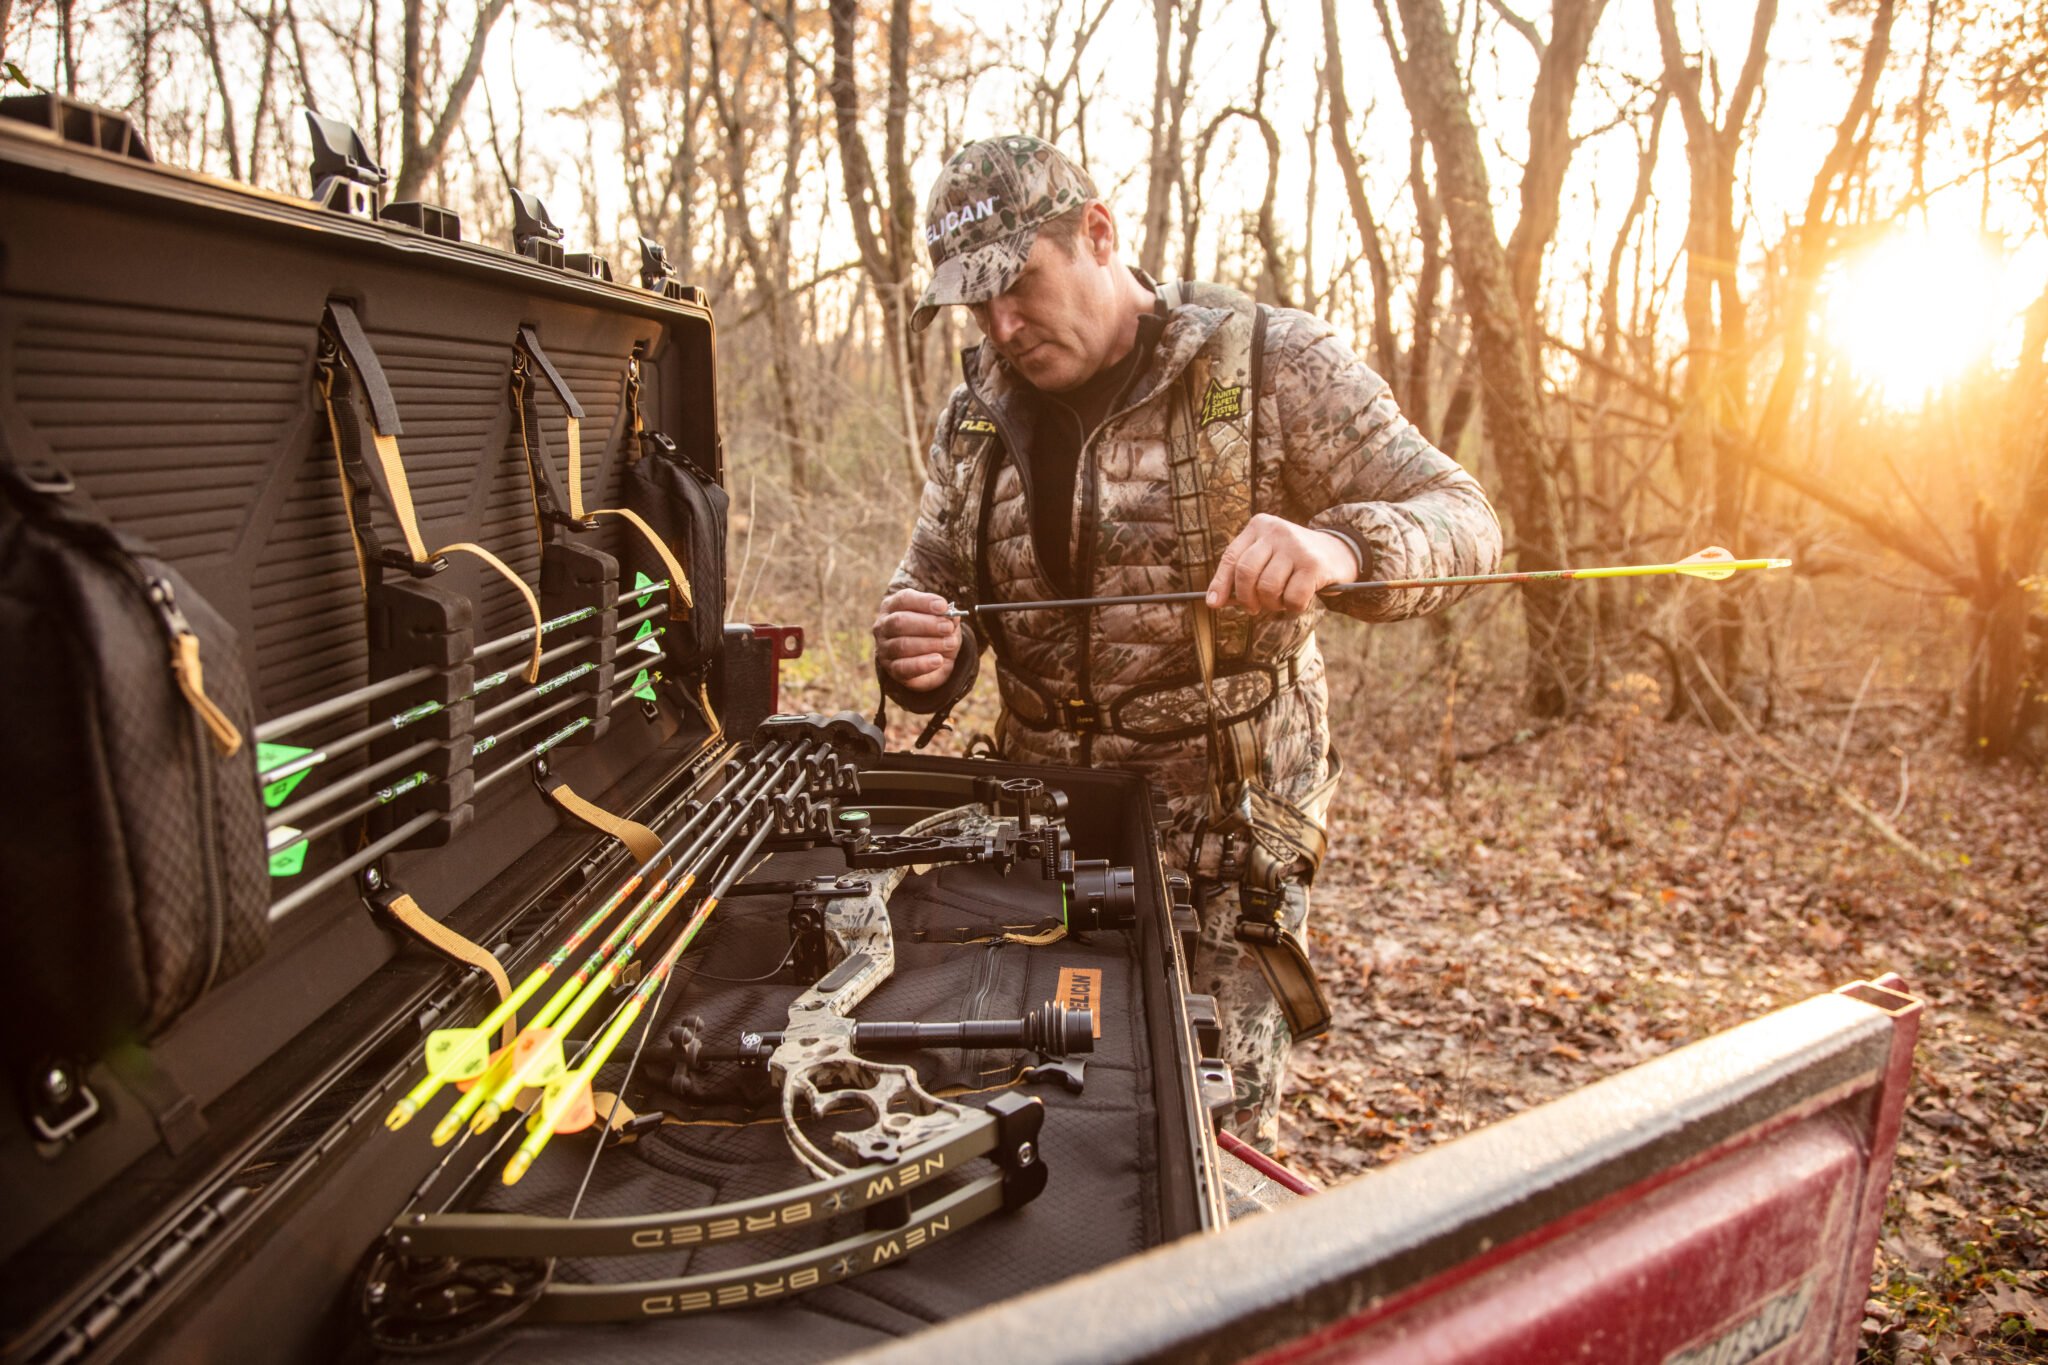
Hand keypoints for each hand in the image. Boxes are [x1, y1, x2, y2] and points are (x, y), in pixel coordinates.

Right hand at [872, 588, 960, 691]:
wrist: (932, 663)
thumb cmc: (934, 634)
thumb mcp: (943, 622)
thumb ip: (947, 617)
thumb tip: (953, 616)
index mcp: (893, 606)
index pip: (903, 599)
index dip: (923, 602)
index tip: (943, 607)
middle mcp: (884, 626)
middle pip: (900, 621)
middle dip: (927, 624)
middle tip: (948, 628)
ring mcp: (885, 648)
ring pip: (902, 645)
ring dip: (930, 644)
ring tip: (949, 644)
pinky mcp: (891, 669)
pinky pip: (903, 667)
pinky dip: (923, 664)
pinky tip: (938, 660)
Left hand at [1205, 514, 1360, 613]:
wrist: (1341, 552)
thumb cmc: (1296, 560)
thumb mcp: (1269, 556)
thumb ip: (1246, 572)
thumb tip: (1217, 601)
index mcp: (1260, 526)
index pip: (1231, 557)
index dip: (1220, 583)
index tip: (1214, 604)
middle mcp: (1276, 531)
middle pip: (1246, 572)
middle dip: (1247, 598)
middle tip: (1254, 608)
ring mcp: (1296, 546)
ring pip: (1268, 588)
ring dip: (1273, 604)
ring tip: (1282, 601)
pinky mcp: (1314, 564)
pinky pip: (1293, 598)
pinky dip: (1294, 608)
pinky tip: (1300, 601)